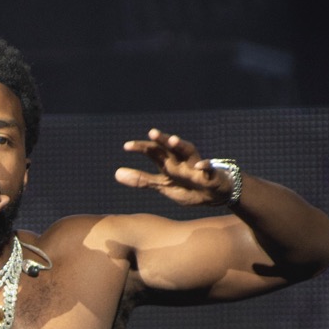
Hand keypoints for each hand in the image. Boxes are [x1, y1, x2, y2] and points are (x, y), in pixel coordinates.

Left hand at [115, 129, 236, 207]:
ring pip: (188, 151)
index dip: (141, 148)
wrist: (212, 195)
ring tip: (173, 140)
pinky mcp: (210, 175)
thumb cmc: (186, 187)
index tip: (126, 147)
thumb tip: (116, 173)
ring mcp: (195, 166)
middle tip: (151, 133)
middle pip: (169, 147)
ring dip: (181, 145)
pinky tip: (200, 166)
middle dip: (161, 140)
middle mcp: (181, 161)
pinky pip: (208, 169)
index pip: (153, 151)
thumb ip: (141, 180)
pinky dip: (205, 166)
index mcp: (168, 163)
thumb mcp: (162, 185)